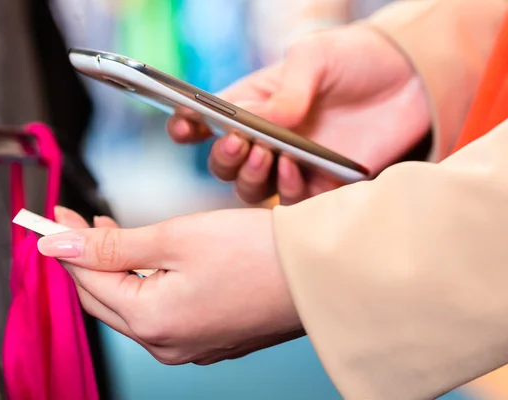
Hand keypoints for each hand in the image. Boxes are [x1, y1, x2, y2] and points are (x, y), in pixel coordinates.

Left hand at [39, 206, 302, 364]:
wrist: (321, 273)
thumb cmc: (258, 253)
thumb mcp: (176, 237)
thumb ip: (113, 244)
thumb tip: (58, 245)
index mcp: (153, 322)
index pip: (88, 280)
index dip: (67, 244)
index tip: (55, 216)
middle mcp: (168, 344)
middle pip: (106, 299)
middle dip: (88, 259)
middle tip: (78, 223)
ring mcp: (191, 346)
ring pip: (134, 306)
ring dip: (118, 270)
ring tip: (112, 235)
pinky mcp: (211, 338)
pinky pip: (163, 313)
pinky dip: (148, 285)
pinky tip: (151, 262)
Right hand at [167, 24, 429, 204]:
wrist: (410, 81)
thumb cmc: (354, 59)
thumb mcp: (316, 57)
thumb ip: (287, 88)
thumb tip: (261, 122)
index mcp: (253, 104)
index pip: (208, 121)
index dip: (187, 126)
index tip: (183, 125)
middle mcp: (265, 139)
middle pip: (224, 165)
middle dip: (224, 158)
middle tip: (239, 142)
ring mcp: (290, 165)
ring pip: (250, 189)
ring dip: (251, 177)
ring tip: (267, 156)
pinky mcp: (320, 185)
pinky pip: (291, 201)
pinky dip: (287, 189)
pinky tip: (296, 170)